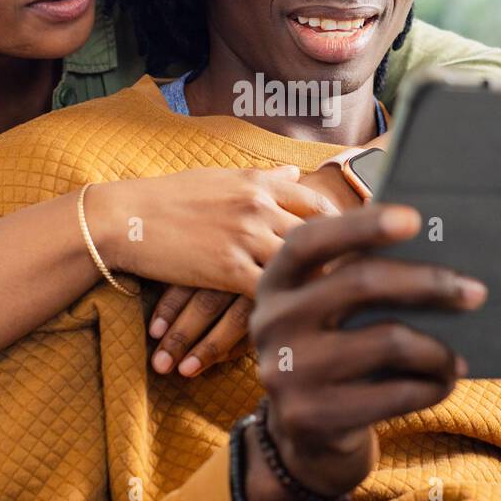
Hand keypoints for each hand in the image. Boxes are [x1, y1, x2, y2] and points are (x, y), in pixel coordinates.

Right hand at [146, 164, 359, 376]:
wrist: (124, 218)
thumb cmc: (168, 198)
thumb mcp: (220, 177)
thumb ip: (263, 179)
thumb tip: (296, 174)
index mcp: (260, 183)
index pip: (320, 202)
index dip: (350, 225)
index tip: (367, 247)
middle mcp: (260, 205)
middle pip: (325, 234)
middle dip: (353, 259)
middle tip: (376, 284)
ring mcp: (246, 236)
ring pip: (306, 264)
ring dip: (332, 288)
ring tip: (355, 312)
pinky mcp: (227, 268)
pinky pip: (273, 292)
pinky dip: (292, 308)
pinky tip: (310, 326)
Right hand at [247, 204, 483, 500]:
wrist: (306, 435)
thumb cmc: (333, 352)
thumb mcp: (328, 311)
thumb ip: (356, 278)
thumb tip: (440, 255)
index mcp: (275, 283)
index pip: (311, 241)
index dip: (361, 225)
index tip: (416, 218)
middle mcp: (272, 322)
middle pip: (360, 282)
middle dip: (428, 282)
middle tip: (475, 291)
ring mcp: (286, 372)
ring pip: (389, 341)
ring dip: (437, 349)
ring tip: (457, 357)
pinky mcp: (311, 416)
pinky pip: (395, 393)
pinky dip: (431, 386)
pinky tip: (443, 383)